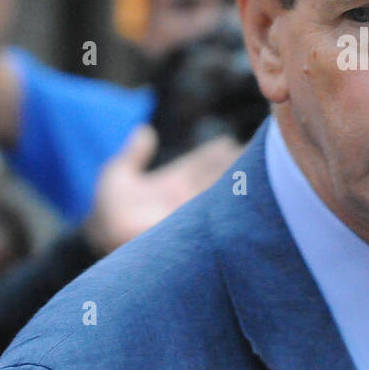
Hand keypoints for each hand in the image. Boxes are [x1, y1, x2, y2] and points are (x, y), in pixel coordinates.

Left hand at [84, 125, 243, 254]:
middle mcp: (185, 198)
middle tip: (259, 149)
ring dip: (240, 179)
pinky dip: (236, 202)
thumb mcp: (117, 176)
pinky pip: (219, 211)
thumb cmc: (107, 211)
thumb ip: (134, 155)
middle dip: (235, 163)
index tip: (231, 142)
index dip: (214, 153)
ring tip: (262, 165)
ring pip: (222, 191)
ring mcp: (192, 212)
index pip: (199, 164)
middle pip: (216, 176)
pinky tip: (252, 190)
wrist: (106, 238)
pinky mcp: (196, 226)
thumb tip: (146, 131)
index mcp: (170, 184)